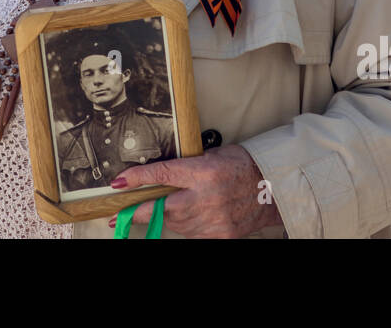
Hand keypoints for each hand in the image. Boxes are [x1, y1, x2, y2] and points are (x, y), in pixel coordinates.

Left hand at [109, 144, 282, 237]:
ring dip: (168, 216)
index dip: (137, 179)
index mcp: (204, 172)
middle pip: (162, 208)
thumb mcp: (212, 155)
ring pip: (175, 223)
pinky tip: (192, 215)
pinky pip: (192, 233)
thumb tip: (160, 174)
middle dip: (141, 210)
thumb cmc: (242, 166)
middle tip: (121, 213)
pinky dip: (187, 225)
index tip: (118, 184)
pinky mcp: (220, 235)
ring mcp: (214, 220)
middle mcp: (207, 198)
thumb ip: (186, 165)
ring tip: (175, 206)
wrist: (272, 188)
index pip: (162, 175)